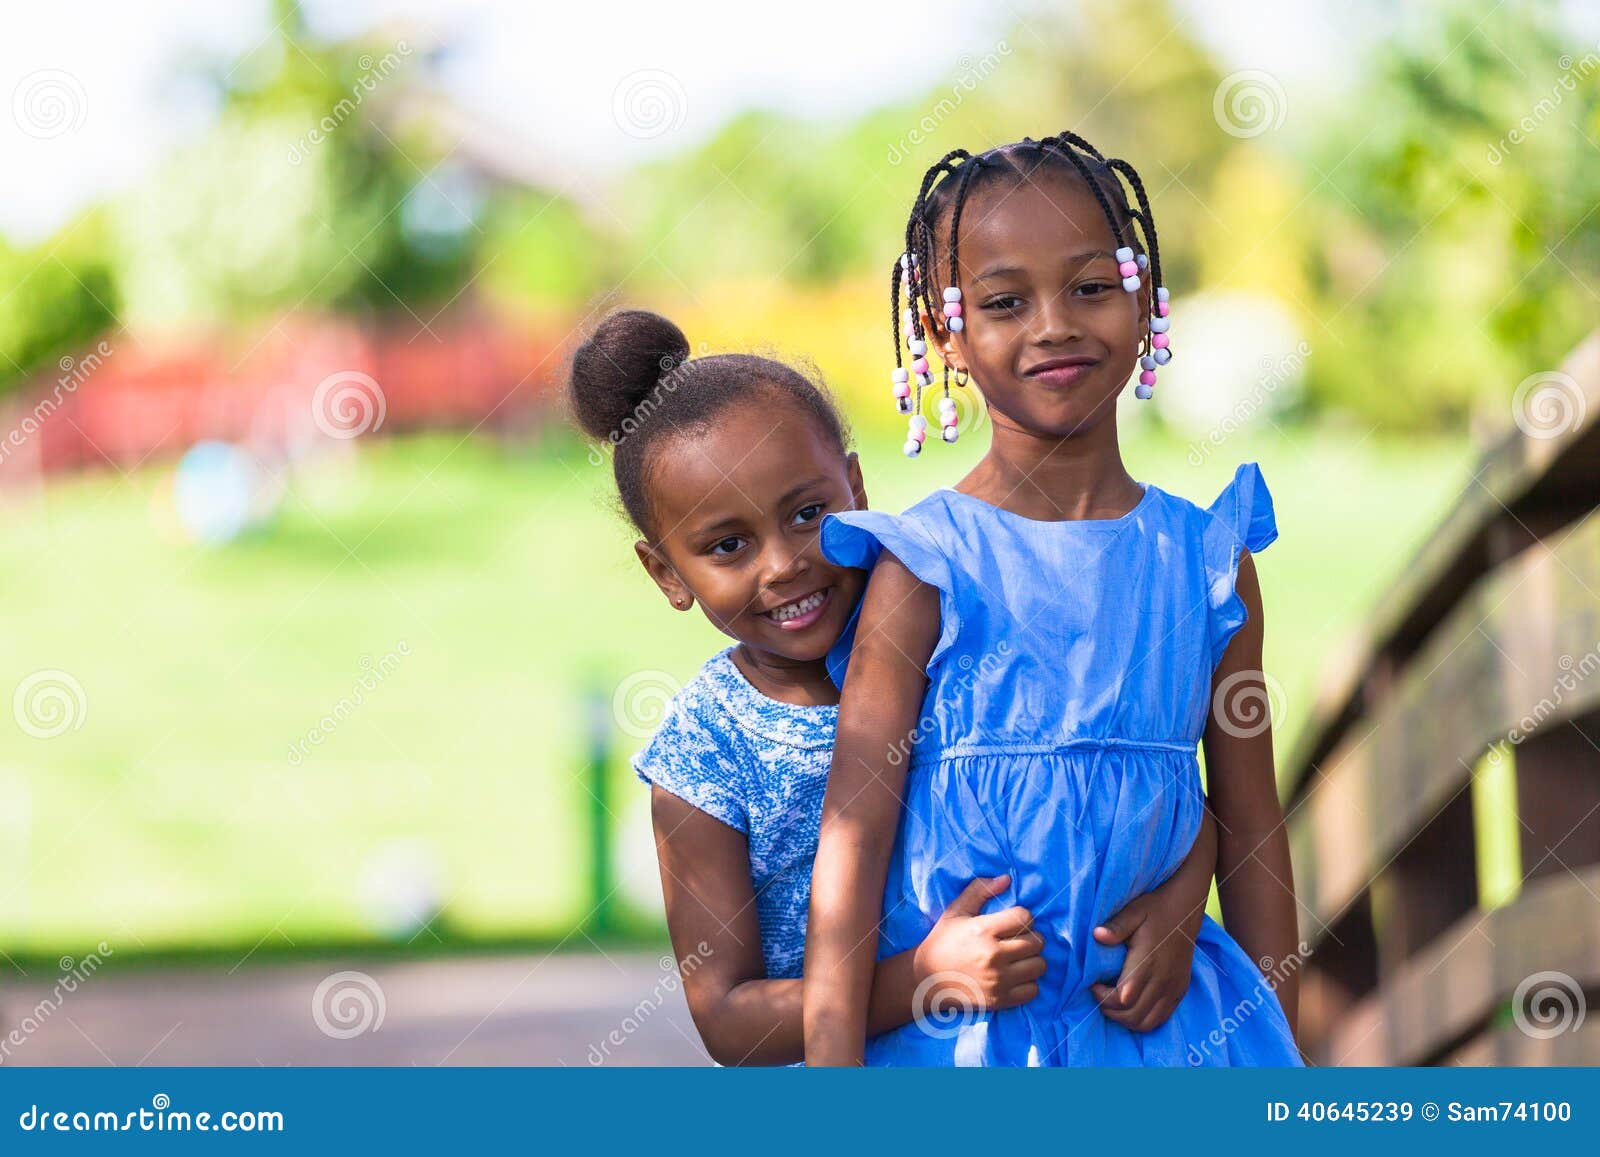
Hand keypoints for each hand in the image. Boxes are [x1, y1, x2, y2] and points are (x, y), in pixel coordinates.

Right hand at [912, 875, 1045, 1014]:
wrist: (926, 979)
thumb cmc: (943, 941)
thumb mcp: (956, 911)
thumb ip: (980, 891)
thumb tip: (1007, 878)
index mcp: (983, 930)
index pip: (1024, 917)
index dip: (1023, 917)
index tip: (1013, 922)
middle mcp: (993, 955)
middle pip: (1036, 942)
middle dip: (1032, 938)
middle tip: (1020, 940)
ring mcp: (998, 980)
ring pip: (1039, 966)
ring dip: (1033, 960)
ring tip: (1020, 958)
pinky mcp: (1000, 1000)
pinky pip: (1033, 990)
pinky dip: (1029, 983)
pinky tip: (1016, 977)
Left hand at [1090, 886, 1203, 1032]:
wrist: (1185, 911)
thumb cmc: (1155, 910)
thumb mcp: (1134, 911)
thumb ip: (1116, 926)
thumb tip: (1097, 935)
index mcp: (1148, 962)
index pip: (1123, 998)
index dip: (1103, 998)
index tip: (1093, 985)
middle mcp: (1163, 980)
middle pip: (1133, 1015)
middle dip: (1110, 1011)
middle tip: (1099, 995)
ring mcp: (1173, 989)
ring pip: (1147, 1023)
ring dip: (1125, 1019)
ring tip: (1113, 1003)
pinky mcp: (1179, 992)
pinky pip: (1160, 1019)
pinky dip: (1143, 1020)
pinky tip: (1131, 1005)